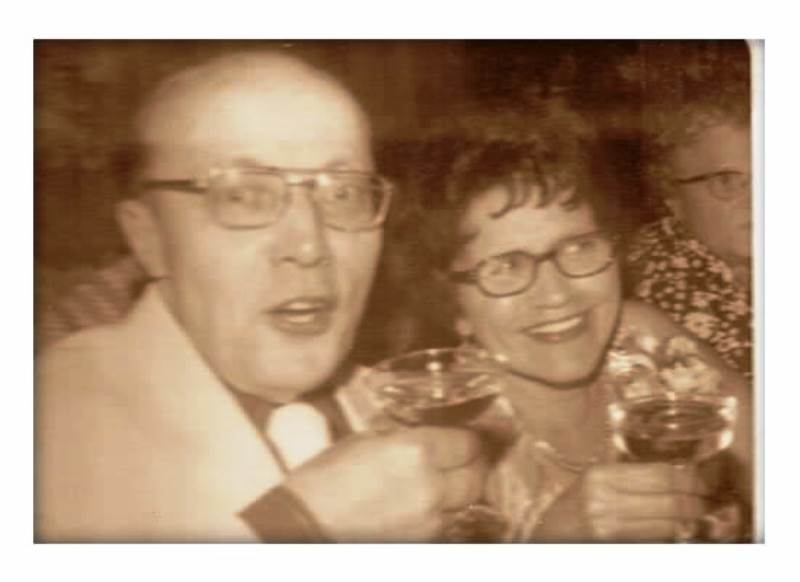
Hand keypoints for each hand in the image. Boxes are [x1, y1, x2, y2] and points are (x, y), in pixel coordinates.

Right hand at [283, 426, 488, 541]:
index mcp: (417, 451)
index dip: (469, 439)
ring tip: (446, 481)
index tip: (465, 436)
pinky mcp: (423, 542)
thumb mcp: (365, 440)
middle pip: (476, 476)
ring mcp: (430, 520)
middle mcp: (432, 487)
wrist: (304, 524)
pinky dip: (445, 513)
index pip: (468, 443)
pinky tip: (428, 504)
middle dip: (472, 466)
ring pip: (466, 503)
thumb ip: (403, 437)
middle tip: (464, 458)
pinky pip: (448, 524)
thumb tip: (427, 434)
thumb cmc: (325, 478)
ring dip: (460, 491)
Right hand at [537, 463, 708, 541]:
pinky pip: (655, 542)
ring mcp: (609, 529)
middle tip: (707, 501)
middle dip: (697, 502)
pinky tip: (676, 531)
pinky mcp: (615, 548)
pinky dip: (671, 536)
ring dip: (689, 522)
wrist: (548, 534)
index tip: (704, 480)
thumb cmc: (573, 507)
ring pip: (669, 525)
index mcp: (601, 476)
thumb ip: (625, 475)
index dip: (690, 478)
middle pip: (671, 500)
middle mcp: (605, 501)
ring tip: (697, 516)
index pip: (661, 474)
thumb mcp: (593, 481)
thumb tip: (675, 473)